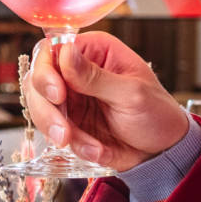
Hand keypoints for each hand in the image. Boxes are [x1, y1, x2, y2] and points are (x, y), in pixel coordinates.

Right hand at [21, 32, 191, 172]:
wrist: (163, 151)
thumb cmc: (157, 113)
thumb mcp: (132, 94)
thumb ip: (96, 76)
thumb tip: (65, 51)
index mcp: (94, 51)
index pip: (52, 50)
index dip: (46, 71)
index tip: (57, 94)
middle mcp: (76, 71)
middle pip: (37, 82)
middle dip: (47, 110)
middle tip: (65, 133)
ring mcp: (71, 98)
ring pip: (40, 110)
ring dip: (60, 132)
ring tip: (92, 147)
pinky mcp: (70, 123)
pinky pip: (55, 134)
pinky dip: (75, 146)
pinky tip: (98, 150)